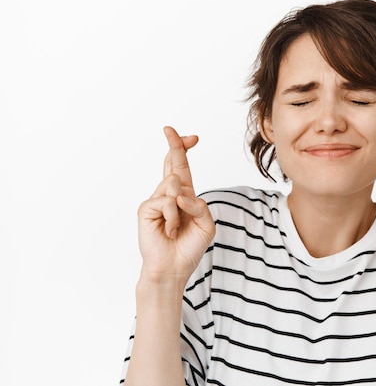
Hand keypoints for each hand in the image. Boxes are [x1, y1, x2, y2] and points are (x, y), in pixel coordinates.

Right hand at [137, 126, 215, 283]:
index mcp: (184, 195)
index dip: (184, 150)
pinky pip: (166, 202)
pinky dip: (172, 218)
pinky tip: (168, 231)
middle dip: (174, 145)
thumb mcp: (206, 225)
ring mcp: (156, 200)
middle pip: (172, 163)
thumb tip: (180, 194)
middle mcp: (168, 194)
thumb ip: (200, 206)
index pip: (183, 168)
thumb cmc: (189, 246)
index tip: (191, 137)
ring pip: (173, 184)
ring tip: (176, 227)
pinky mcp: (146, 209)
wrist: (174, 267)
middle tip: (169, 129)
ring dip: (182, 207)